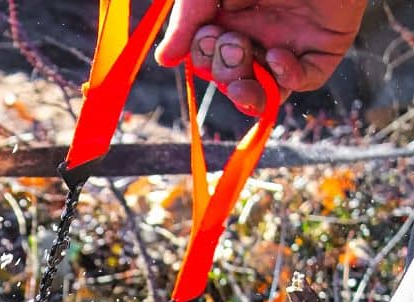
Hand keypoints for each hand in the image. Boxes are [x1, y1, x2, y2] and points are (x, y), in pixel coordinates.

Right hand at [155, 0, 366, 113]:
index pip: (210, 58)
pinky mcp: (325, 44)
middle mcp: (257, 33)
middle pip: (234, 78)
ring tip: (241, 85)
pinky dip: (288, 78)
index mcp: (229, 18)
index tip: (207, 33)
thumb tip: (165, 60)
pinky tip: (278, 56)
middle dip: (224, 72)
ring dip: (248, 94)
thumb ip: (186, 21)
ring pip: (267, 90)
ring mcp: (291, 40)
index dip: (204, 58)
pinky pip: (306, 79)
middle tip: (233, 43)